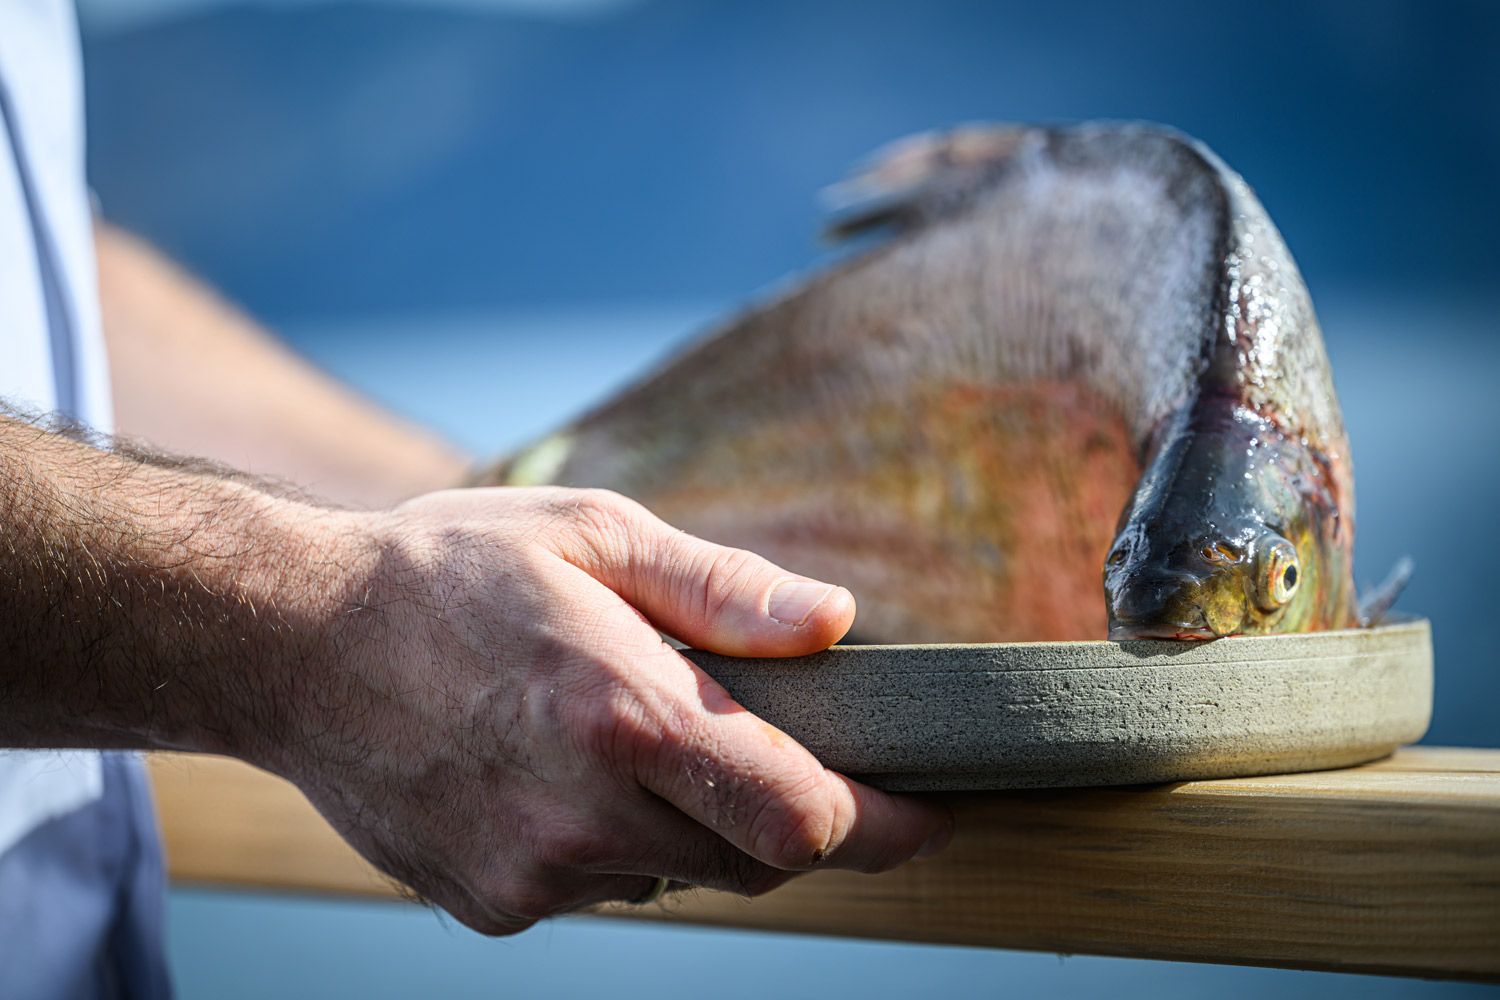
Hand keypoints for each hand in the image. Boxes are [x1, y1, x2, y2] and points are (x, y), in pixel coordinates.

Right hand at [267, 487, 952, 934]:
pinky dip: (616, 840)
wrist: (289, 639)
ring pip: (680, 876)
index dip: (883, 826)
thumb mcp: (593, 537)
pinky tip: (563, 770)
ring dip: (693, 820)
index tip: (925, 812)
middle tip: (774, 743)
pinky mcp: (490, 905)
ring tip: (632, 731)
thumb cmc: (447, 568)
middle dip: (791, 813)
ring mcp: (532, 876)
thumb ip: (724, 590)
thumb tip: (838, 624)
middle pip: (757, 861)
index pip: (802, 818)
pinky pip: (601, 888)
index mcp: (624, 715)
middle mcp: (584, 817)